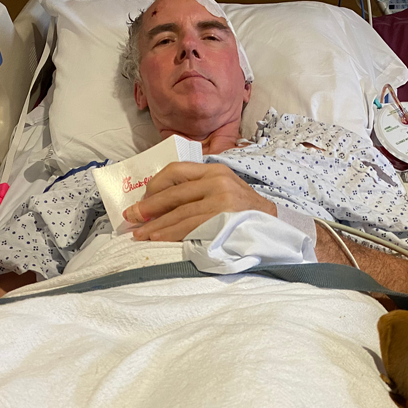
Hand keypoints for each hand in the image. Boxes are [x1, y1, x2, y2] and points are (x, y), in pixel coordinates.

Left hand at [125, 162, 275, 241]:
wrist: (276, 227)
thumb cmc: (245, 211)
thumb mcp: (225, 189)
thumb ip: (199, 189)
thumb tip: (159, 202)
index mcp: (214, 169)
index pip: (175, 171)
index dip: (154, 186)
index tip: (143, 200)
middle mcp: (217, 181)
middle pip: (173, 194)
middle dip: (148, 207)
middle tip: (131, 218)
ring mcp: (221, 200)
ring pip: (179, 213)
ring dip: (155, 225)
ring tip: (140, 234)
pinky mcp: (223, 219)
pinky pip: (190, 227)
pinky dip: (170, 234)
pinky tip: (159, 239)